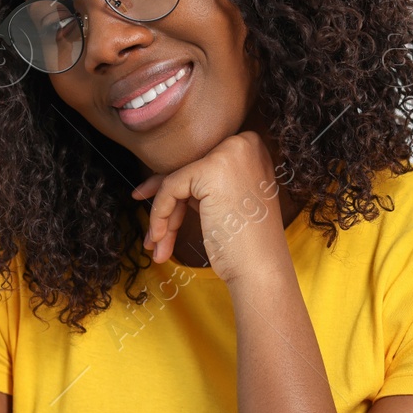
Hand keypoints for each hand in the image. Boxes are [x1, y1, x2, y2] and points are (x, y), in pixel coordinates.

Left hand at [130, 130, 292, 284]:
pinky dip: (160, 214)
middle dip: (164, 201)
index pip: (200, 162)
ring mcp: (229, 154)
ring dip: (162, 215)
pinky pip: (170, 187)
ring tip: (154, 245)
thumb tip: (155, 180)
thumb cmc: (244, 243)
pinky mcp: (211, 170)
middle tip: (151, 227)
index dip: (177, 188)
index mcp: (250, 148)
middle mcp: (243, 143)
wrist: (261, 269)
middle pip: (187, 169)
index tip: (158, 208)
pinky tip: (158, 238)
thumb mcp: (223, 201)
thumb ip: (199, 185)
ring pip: (177, 180)